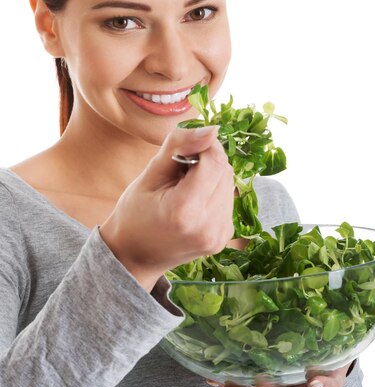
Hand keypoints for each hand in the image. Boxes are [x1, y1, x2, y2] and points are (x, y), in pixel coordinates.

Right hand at [100, 125, 234, 289]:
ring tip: (184, 186)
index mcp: (185, 210)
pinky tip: (193, 199)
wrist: (134, 256)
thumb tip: (212, 129)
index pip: (214, 160)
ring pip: (229, 183)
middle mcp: (208, 225)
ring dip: (212, 174)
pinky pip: (227, 199)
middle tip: (180, 169)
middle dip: (207, 159)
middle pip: (224, 170)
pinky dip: (214, 191)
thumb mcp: (149, 174)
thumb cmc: (134, 214)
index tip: (184, 148)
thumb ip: (179, 146)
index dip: (203, 146)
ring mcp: (218, 235)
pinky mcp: (223, 237)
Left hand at [207, 309, 374, 386]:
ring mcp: (280, 380)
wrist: (319, 349)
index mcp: (325, 372)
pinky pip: (245, 379)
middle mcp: (301, 382)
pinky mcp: (262, 372)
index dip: (322, 383)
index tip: (313, 379)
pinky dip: (230, 377)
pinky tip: (211, 374)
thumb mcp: (356, 332)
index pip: (327, 383)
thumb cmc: (337, 340)